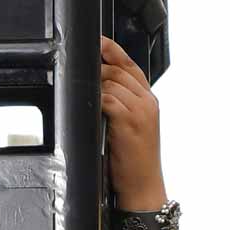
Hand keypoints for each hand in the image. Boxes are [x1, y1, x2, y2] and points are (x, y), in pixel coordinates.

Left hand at [101, 34, 166, 208]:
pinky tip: (89, 108)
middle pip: (117, 70)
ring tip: (84, 96)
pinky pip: (106, 99)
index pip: (130, 65)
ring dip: (93, 87)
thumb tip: (97, 88)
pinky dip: (95, 100)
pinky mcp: (129, 120)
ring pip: (110, 83)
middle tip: (80, 74)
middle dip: (96, 69)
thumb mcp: (134, 128)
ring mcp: (140, 110)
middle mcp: (148, 101)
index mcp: (150, 100)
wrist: (143, 188)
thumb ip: (123, 104)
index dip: (112, 50)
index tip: (96, 41)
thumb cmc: (135, 162)